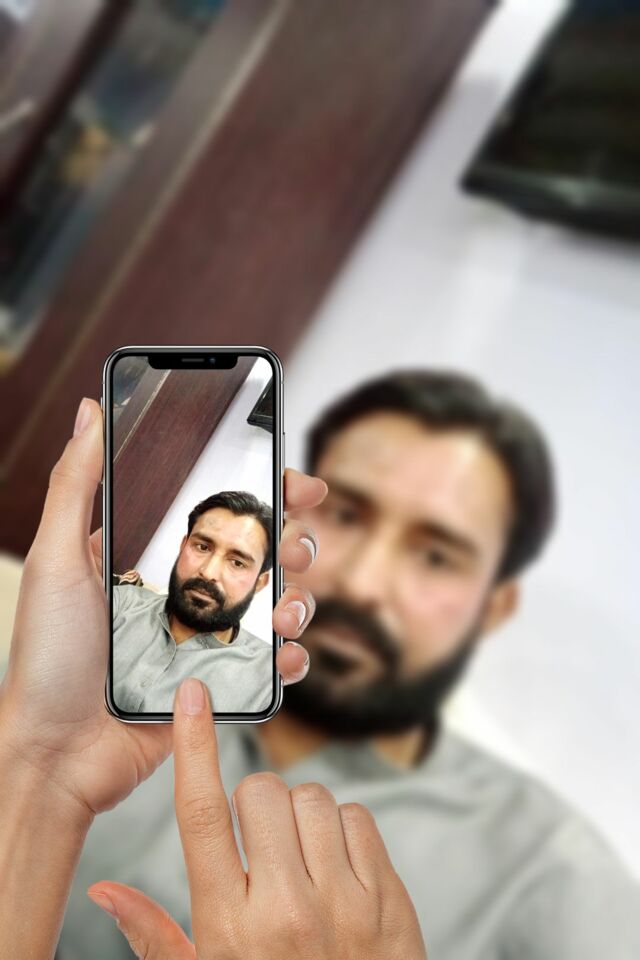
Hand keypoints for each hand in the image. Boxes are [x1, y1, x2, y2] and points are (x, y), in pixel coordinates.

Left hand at [0, 397, 325, 818]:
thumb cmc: (47, 657)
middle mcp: (188, 590)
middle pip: (264, 552)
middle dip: (295, 543)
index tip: (297, 482)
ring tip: (285, 612)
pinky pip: (273, 664)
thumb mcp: (54, 559)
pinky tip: (285, 656)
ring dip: (300, 600)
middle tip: (295, 550)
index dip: (265, 491)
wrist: (55, 754)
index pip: (221, 509)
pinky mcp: (220, 680)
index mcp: (155, 554)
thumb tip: (90, 411)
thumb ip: (76, 483)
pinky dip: (292, 658)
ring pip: (280, 603)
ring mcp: (208, 635)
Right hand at [88, 678, 428, 959]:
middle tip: (259, 843)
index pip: (202, 815)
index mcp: (229, 925)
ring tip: (298, 859)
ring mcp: (343, 902)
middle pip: (261, 791)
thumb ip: (154, 935)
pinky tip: (334, 867)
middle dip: (255, 802)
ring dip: (300, 814)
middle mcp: (286, 908)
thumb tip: (105, 891)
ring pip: (312, 798)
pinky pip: (357, 817)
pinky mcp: (387, 898)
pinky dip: (342, 829)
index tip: (193, 697)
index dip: (194, 747)